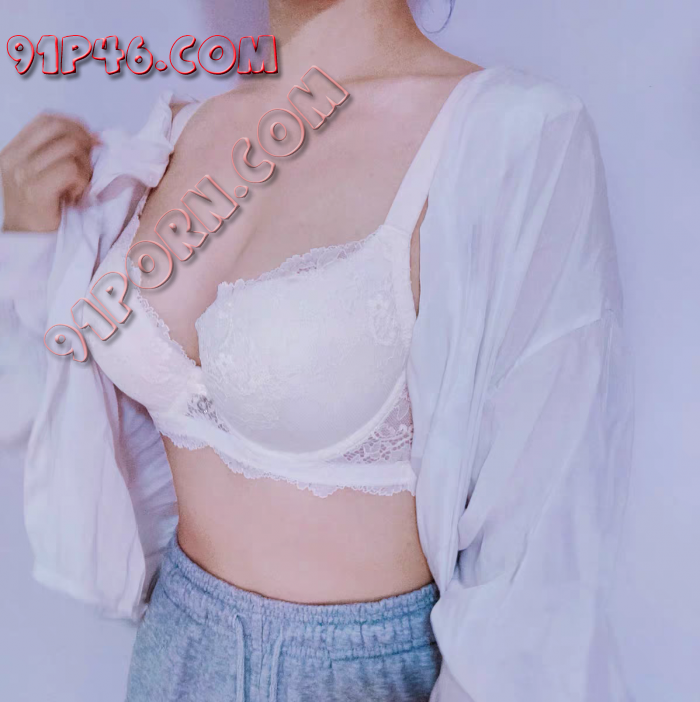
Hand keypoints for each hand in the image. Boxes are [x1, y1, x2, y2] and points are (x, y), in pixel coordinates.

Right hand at [0, 112, 99, 231]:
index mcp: (13, 151)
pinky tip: (74, 197)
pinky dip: (81, 182)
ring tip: (79, 186)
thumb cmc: (44, 211)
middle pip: (60, 129)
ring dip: (84, 167)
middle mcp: (13, 159)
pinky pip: (71, 170)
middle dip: (84, 143)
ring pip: (69, 148)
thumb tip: (94, 138)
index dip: (74, 124)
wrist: (28, 243)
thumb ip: (58, 154)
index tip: (91, 141)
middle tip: (89, 165)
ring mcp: (22, 174)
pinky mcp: (36, 190)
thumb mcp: (44, 175)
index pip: (46, 120)